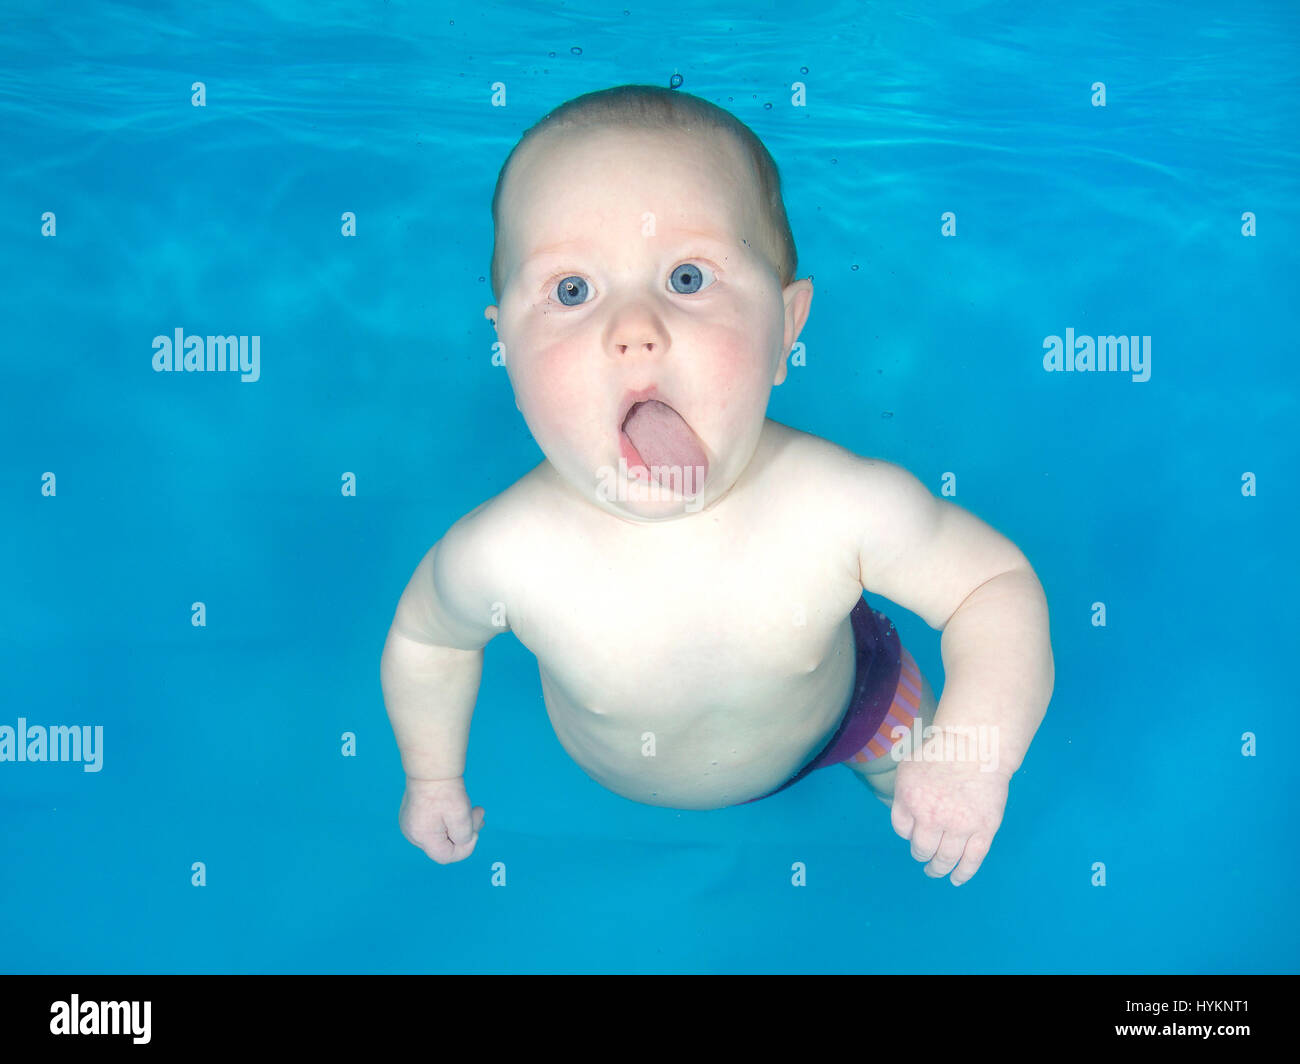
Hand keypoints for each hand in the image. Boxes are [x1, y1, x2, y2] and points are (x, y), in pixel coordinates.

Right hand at [399, 776, 485, 863]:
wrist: (432, 766)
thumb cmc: (446, 790)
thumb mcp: (461, 817)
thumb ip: (464, 837)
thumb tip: (464, 842)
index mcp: (422, 837)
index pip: (446, 856)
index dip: (465, 848)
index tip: (477, 831)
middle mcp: (413, 834)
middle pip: (444, 845)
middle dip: (466, 833)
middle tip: (480, 815)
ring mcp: (411, 824)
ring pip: (442, 834)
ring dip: (461, 824)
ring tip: (477, 810)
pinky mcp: (414, 815)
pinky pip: (436, 824)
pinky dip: (450, 819)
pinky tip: (462, 807)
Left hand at [890, 755, 1008, 885]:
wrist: (977, 746)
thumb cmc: (941, 753)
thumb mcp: (908, 769)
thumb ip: (902, 796)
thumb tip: (905, 824)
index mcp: (910, 800)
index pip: (902, 830)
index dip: (908, 834)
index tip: (915, 834)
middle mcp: (932, 816)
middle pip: (922, 849)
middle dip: (922, 856)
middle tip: (924, 859)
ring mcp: (959, 825)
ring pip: (945, 859)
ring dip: (938, 869)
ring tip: (936, 871)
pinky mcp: (984, 829)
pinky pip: (972, 860)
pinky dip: (963, 873)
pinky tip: (957, 879)